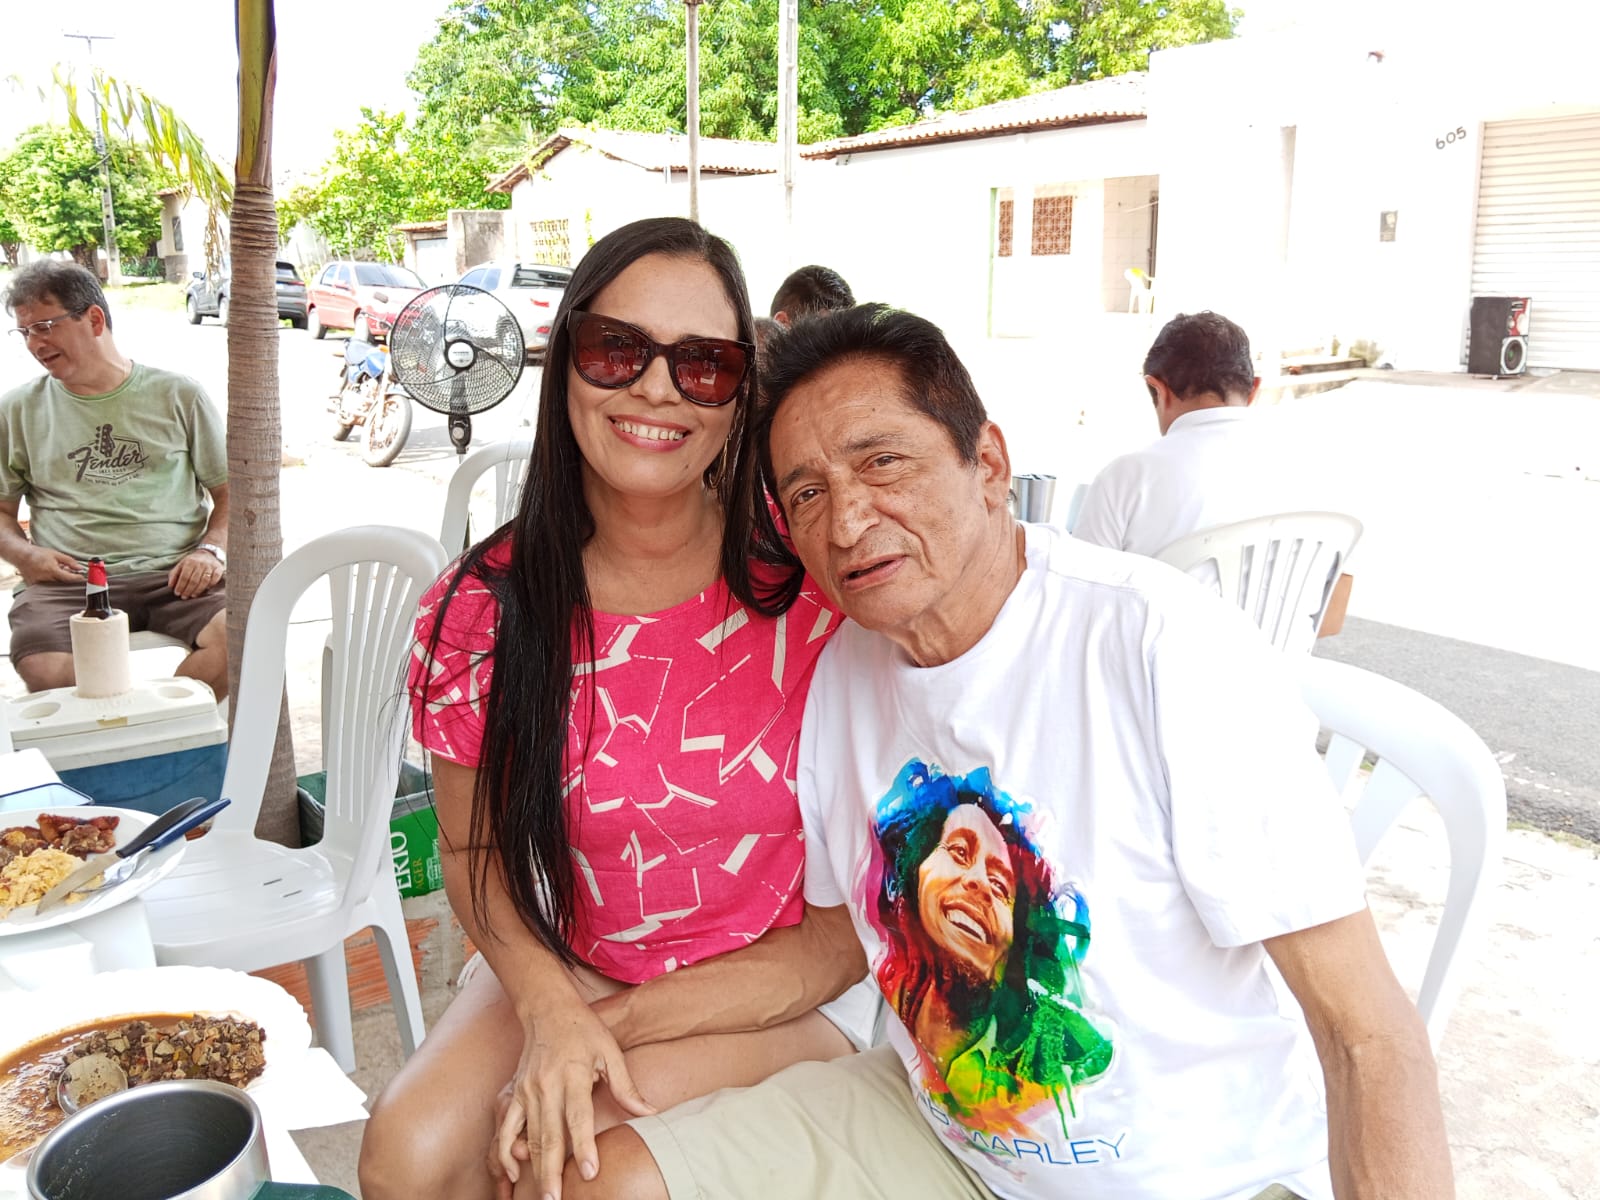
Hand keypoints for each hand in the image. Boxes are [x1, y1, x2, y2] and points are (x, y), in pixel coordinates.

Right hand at [18, 547, 83, 586]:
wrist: (22, 556)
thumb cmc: (39, 554)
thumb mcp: (56, 554)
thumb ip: (69, 562)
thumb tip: (80, 568)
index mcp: (52, 570)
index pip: (69, 578)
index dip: (77, 579)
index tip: (82, 578)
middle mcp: (45, 579)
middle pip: (63, 584)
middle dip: (68, 580)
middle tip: (70, 574)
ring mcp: (39, 584)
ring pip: (55, 587)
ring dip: (59, 582)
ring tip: (57, 574)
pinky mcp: (34, 586)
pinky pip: (46, 588)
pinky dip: (51, 584)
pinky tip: (50, 577)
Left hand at [168, 548, 223, 598]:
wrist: (208, 553)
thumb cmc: (192, 562)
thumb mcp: (181, 565)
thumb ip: (174, 574)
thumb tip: (170, 585)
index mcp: (189, 562)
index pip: (184, 577)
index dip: (180, 586)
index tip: (177, 593)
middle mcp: (200, 564)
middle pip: (194, 580)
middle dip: (188, 590)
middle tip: (184, 597)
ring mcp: (210, 566)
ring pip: (204, 581)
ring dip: (198, 590)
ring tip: (193, 595)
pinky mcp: (218, 569)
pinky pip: (215, 579)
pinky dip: (210, 585)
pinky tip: (206, 589)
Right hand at [493, 996, 653, 1199]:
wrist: (547, 1010)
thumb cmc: (584, 1031)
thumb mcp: (610, 1051)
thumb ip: (627, 1086)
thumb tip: (650, 1112)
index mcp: (572, 1074)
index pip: (578, 1116)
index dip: (584, 1145)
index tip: (590, 1172)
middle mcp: (546, 1085)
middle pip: (550, 1135)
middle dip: (553, 1171)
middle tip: (557, 1199)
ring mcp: (527, 1091)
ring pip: (529, 1137)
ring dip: (535, 1169)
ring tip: (545, 1195)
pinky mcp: (514, 1094)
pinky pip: (506, 1129)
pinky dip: (506, 1152)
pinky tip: (514, 1173)